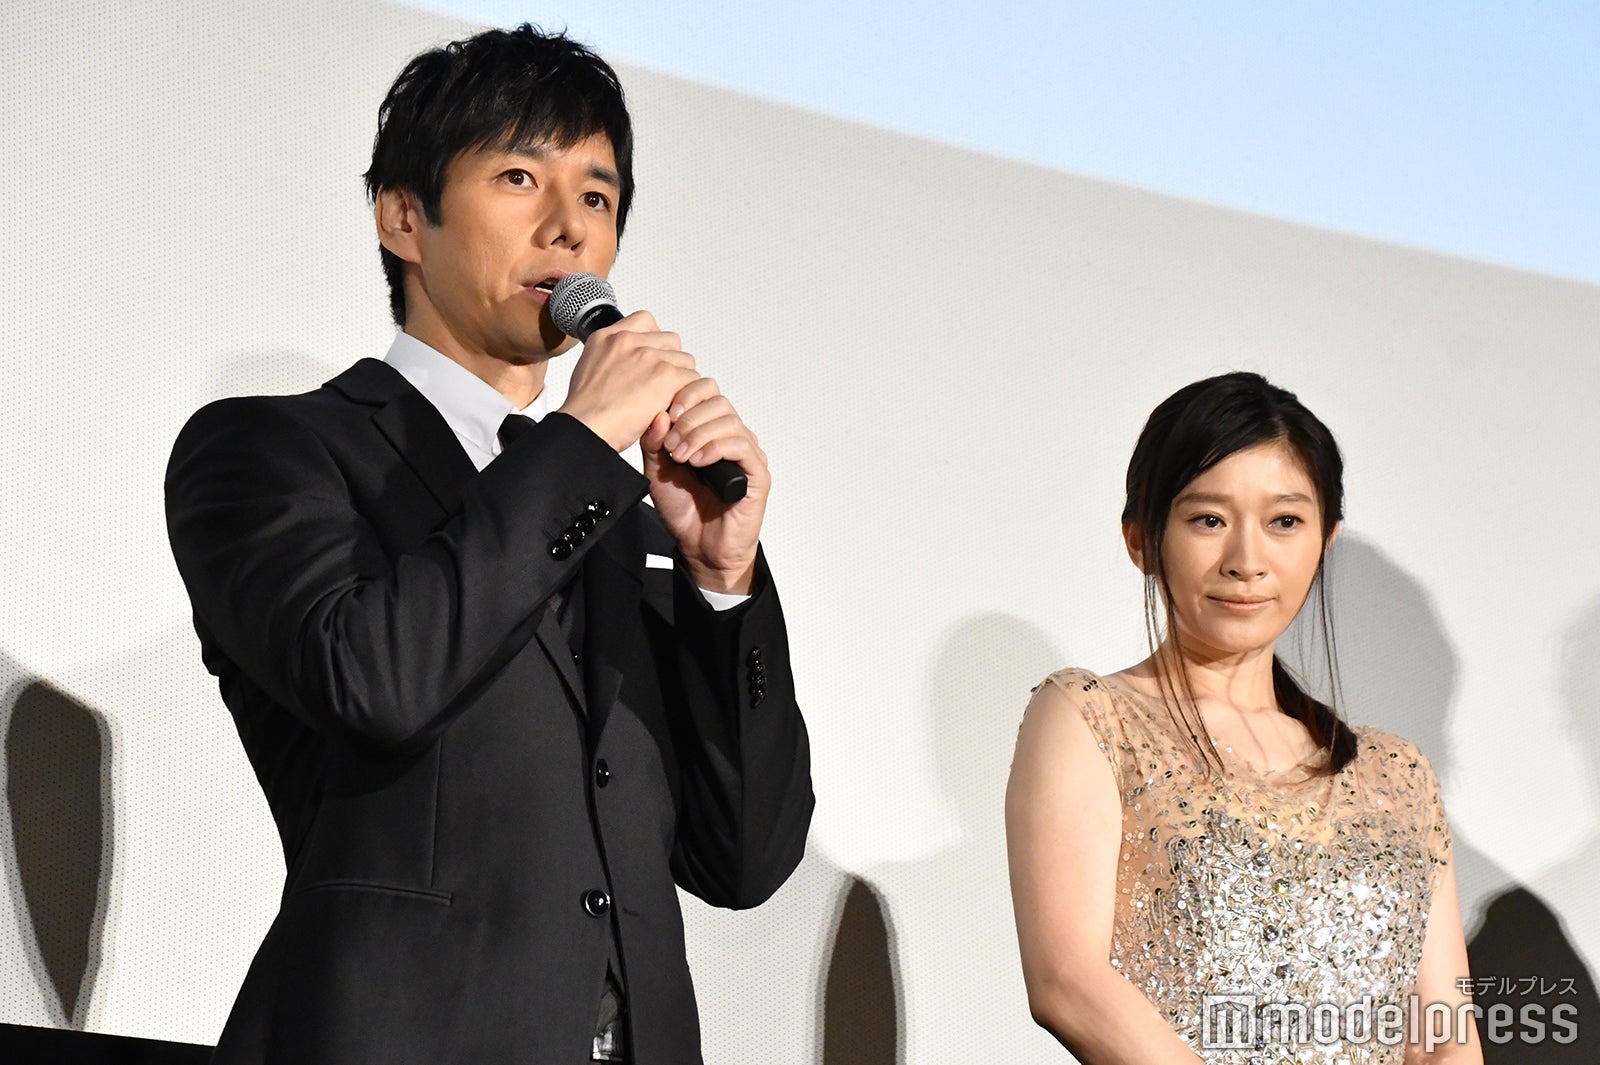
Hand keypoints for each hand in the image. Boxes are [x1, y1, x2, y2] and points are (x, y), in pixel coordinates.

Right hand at [557, 311, 699, 451]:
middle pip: (670, 341)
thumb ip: (611, 359)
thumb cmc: (586, 412)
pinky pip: (691, 379)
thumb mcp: (588, 371)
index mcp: (608, 338)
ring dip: (680, 380)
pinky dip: (686, 396)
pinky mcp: (665, 375)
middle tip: (663, 385)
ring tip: (667, 399)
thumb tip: (626, 365)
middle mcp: (629, 341)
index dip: (655, 339)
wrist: (586, 428)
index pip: (645, 320)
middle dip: (671, 362)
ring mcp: (648, 356)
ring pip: (685, 360)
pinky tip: (672, 408)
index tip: (654, 356)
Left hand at [642, 377, 769, 594]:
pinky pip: (741, 446)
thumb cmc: (684, 511)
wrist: (700, 548)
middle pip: (718, 401)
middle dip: (689, 418)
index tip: (666, 414)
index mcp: (709, 430)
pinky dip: (716, 449)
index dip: (686, 395)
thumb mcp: (657, 472)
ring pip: (729, 421)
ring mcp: (746, 454)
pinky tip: (698, 463)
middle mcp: (730, 437)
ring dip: (699, 434)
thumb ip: (654, 443)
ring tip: (681, 457)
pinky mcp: (757, 473)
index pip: (706, 391)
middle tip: (671, 443)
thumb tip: (659, 415)